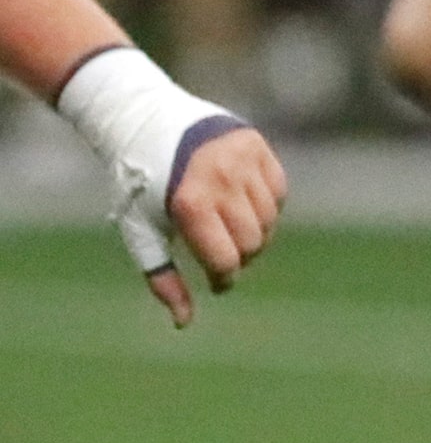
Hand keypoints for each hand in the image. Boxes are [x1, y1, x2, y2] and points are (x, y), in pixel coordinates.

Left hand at [148, 127, 287, 326]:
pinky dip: (267, 206)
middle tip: (224, 254)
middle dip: (241, 257)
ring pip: (270, 218)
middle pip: (254, 241)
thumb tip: (184, 322)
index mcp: (190, 204)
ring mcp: (243, 160)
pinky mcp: (256, 145)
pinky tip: (244, 204)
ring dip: (256, 232)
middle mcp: (221, 180)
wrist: (144, 120)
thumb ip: (163, 277)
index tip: (217, 283)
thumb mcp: (141, 232)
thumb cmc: (140, 184)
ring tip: (233, 229)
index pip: (227, 259)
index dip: (224, 279)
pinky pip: (278, 190)